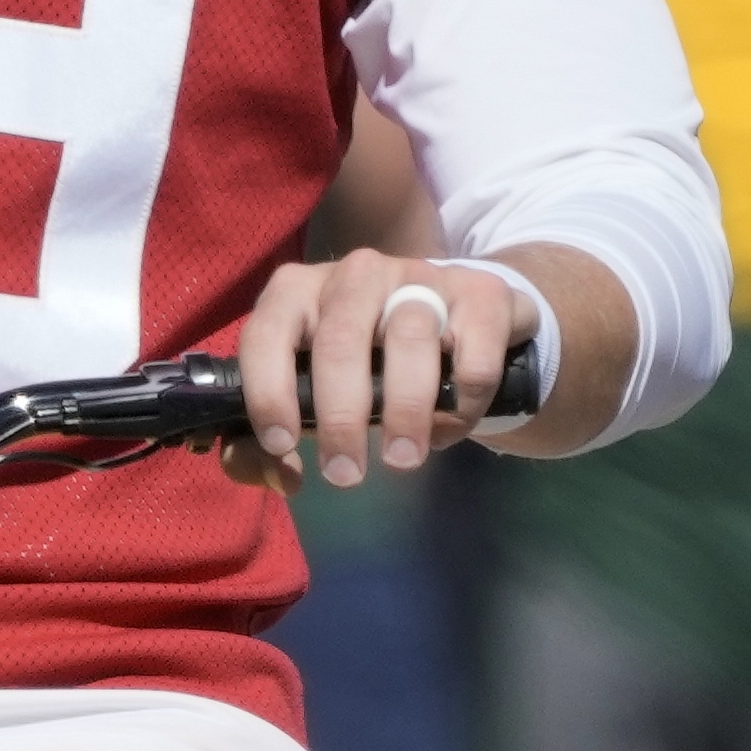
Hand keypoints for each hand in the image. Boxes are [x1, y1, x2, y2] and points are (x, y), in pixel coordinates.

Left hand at [226, 249, 530, 490]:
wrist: (462, 322)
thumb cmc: (371, 364)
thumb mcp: (319, 390)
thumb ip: (279, 436)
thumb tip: (280, 476)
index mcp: (300, 292)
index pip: (267, 333)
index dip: (269, 392)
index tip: (284, 445)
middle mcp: (356, 273)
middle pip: (340, 341)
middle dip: (340, 418)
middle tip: (345, 474)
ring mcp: (421, 276)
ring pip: (410, 338)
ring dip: (405, 412)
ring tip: (403, 458)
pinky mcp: (482, 293)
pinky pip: (472, 353)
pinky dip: (463, 400)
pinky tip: (455, 420)